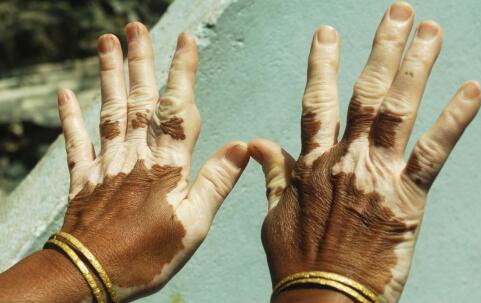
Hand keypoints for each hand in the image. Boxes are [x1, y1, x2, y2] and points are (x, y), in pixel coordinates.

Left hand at [55, 22, 248, 300]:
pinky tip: (65, 93)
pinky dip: (69, 117)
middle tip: (136, 27)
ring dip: (108, 76)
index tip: (184, 41)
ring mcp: (106, 164)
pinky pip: (76, 142)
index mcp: (167, 165)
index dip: (181, 73)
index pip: (177, 108)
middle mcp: (135, 156)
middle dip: (139, 62)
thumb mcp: (194, 224)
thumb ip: (216, 182)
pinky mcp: (84, 178)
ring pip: (109, 111)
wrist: (92, 274)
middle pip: (139, 100)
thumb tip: (242, 147)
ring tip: (107, 42)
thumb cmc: (148, 253)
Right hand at [249, 2, 480, 302]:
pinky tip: (471, 89)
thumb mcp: (274, 215)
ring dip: (416, 67)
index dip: (322, 64)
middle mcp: (346, 161)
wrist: (324, 300)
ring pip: (399, 111)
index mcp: (313, 164)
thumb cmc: (298, 260)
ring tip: (430, 31)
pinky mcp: (407, 200)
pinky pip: (434, 153)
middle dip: (382, 49)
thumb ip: (274, 174)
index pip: (316, 102)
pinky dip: (454, 119)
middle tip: (399, 13)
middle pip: (366, 94)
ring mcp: (378, 177)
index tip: (328, 34)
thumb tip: (260, 142)